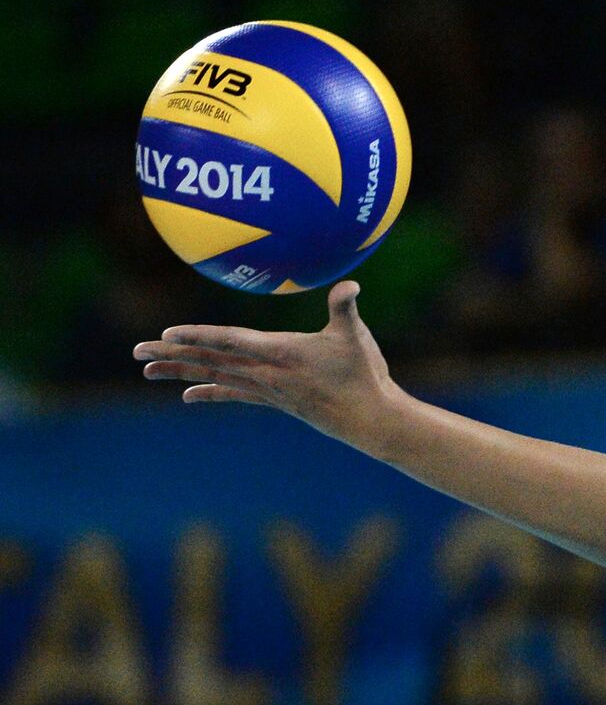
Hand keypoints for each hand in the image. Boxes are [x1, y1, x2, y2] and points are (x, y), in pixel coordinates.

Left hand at [132, 281, 402, 447]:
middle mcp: (266, 372)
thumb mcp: (356, 337)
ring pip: (216, 377)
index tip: (167, 334)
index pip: (231, 342)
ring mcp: (268, 388)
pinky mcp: (275, 400)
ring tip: (147, 371)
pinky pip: (234, 394)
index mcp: (281, 353)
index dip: (199, 336)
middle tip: (136, 352)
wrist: (370, 420)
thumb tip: (351, 284)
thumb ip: (346, 307)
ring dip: (180, 372)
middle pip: (211, 360)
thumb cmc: (364, 375)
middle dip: (172, 355)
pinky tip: (188, 395)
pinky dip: (210, 391)